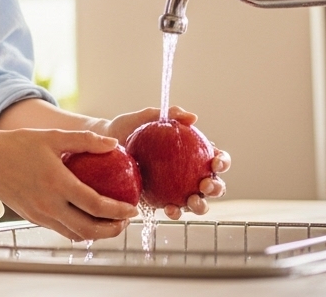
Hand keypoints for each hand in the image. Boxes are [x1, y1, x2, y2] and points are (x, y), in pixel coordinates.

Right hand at [0, 128, 137, 241]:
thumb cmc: (17, 144)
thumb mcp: (52, 137)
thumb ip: (84, 140)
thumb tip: (113, 143)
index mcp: (57, 184)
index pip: (95, 205)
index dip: (118, 210)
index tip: (133, 209)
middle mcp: (49, 205)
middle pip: (88, 229)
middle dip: (112, 229)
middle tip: (125, 221)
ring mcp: (40, 214)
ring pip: (75, 234)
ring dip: (96, 233)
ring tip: (110, 223)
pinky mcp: (33, 218)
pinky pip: (61, 230)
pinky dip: (78, 230)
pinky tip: (86, 219)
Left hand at [99, 105, 231, 219]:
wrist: (104, 147)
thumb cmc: (127, 129)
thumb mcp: (145, 117)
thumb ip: (168, 113)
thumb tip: (192, 117)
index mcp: (192, 153)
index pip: (215, 158)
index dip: (222, 162)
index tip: (214, 162)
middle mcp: (189, 173)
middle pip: (213, 184)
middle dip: (216, 188)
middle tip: (204, 185)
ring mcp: (177, 190)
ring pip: (197, 202)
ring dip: (200, 205)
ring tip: (191, 201)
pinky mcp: (161, 201)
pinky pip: (174, 210)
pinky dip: (175, 211)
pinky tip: (170, 208)